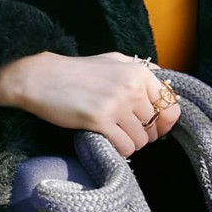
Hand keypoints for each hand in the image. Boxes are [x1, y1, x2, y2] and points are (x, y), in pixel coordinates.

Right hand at [0, 51, 179, 156]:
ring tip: (115, 136)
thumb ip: (141, 70)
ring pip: (142, 140)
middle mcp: (132, 87)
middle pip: (156, 126)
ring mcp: (117, 104)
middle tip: (129, 133)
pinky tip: (108, 141)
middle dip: (145, 134)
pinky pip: (125, 147)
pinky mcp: (100, 120)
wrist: (41, 77)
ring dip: (131, 144)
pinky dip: (120, 150)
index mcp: (139, 72)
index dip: (165, 122)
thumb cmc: (77, 71)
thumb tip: (166, 85)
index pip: (170, 105)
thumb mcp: (114, 60)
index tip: (155, 127)